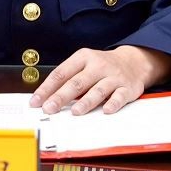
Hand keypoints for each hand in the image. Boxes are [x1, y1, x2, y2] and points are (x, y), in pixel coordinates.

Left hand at [29, 45, 170, 115]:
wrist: (134, 61)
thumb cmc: (102, 66)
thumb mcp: (84, 64)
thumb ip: (68, 78)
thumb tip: (46, 97)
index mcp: (83, 58)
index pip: (61, 73)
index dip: (47, 88)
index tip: (36, 101)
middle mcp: (98, 66)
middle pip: (77, 82)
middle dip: (61, 97)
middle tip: (49, 108)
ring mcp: (113, 77)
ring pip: (98, 90)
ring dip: (86, 101)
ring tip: (75, 112)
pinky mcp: (127, 87)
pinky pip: (119, 96)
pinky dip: (113, 104)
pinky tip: (107, 110)